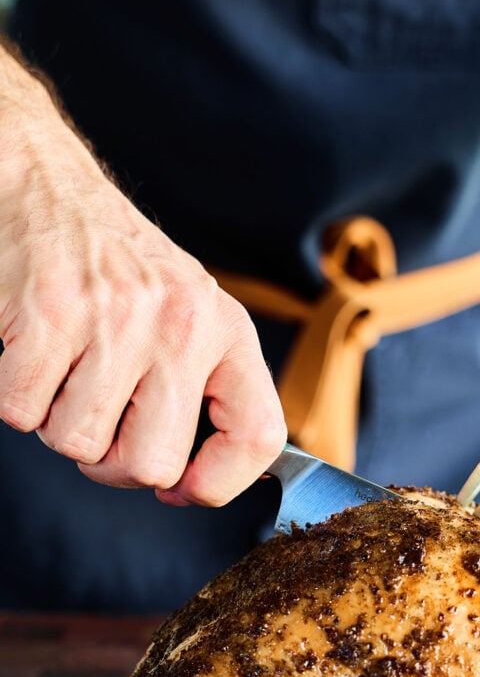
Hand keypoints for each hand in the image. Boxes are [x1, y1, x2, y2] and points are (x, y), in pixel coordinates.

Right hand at [0, 67, 285, 505]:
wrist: (45, 185)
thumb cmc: (118, 268)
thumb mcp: (189, 315)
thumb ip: (204, 388)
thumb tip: (190, 482)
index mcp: (225, 330)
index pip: (258, 435)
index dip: (221, 483)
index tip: (182, 490)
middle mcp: (182, 324)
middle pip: (151, 464)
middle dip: (112, 462)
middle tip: (100, 422)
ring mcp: (115, 318)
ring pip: (78, 444)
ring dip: (58, 422)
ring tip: (65, 370)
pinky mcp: (47, 314)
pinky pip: (21, 413)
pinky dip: (16, 398)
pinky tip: (32, 353)